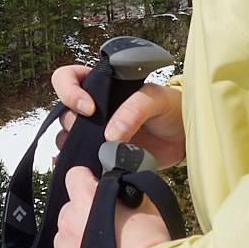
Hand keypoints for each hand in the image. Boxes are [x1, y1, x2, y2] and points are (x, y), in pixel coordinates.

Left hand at [44, 165, 171, 247]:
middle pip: (69, 211)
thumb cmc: (150, 246)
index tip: (94, 189)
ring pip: (64, 238)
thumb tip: (123, 193)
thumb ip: (126, 195)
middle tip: (106, 230)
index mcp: (86, 200)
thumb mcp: (146, 206)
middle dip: (84, 217)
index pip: (74, 176)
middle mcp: (69, 222)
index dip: (86, 182)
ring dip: (77, 242)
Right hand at [49, 64, 186, 168]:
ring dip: (75, 146)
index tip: (88, 108)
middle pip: (65, 112)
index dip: (69, 91)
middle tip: (98, 134)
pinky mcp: (103, 154)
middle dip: (76, 124)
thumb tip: (111, 135)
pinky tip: (86, 169)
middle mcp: (95, 108)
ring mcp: (97, 133)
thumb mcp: (155, 99)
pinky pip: (80, 159)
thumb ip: (134, 110)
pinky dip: (78, 164)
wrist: (183, 138)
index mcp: (102, 86)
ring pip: (67, 137)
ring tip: (96, 153)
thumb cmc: (170, 109)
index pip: (68, 78)